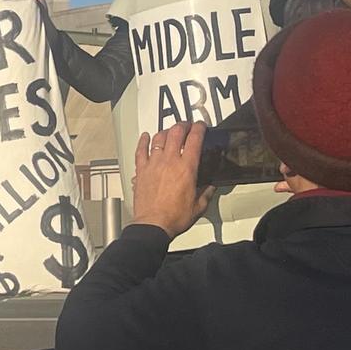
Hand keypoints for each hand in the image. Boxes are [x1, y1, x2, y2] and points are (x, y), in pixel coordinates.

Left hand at [130, 122, 216, 239]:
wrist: (153, 224)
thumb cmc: (174, 217)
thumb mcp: (198, 206)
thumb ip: (206, 193)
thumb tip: (210, 188)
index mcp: (187, 168)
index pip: (194, 140)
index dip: (199, 129)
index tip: (201, 125)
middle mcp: (169, 162)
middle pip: (175, 134)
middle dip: (183, 125)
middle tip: (186, 125)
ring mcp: (153, 164)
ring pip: (159, 139)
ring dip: (165, 131)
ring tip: (170, 130)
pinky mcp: (141, 170)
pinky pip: (140, 151)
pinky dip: (143, 141)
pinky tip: (145, 136)